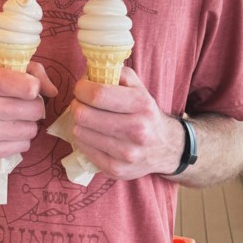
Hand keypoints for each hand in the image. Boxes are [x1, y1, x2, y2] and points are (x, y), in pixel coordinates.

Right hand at [0, 59, 56, 160]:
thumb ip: (31, 70)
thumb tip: (53, 92)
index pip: (30, 88)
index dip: (34, 87)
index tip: (26, 87)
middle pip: (35, 110)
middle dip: (34, 106)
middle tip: (21, 104)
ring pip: (31, 130)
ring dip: (28, 124)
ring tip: (13, 118)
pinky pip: (23, 146)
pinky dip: (20, 139)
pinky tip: (6, 131)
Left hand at [69, 67, 183, 179]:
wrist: (165, 147)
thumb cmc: (144, 111)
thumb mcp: (137, 85)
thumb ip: (115, 72)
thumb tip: (88, 73)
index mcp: (141, 104)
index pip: (97, 94)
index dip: (81, 88)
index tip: (81, 87)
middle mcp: (137, 130)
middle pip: (85, 115)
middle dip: (77, 105)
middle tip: (81, 103)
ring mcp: (126, 153)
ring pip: (81, 133)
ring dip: (79, 123)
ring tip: (88, 118)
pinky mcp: (116, 170)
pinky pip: (84, 150)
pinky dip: (83, 139)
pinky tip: (92, 134)